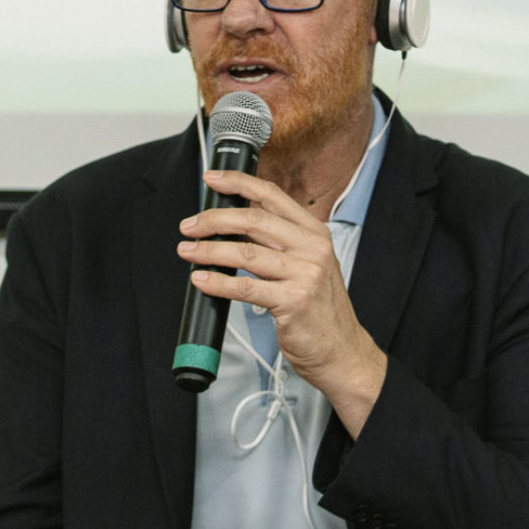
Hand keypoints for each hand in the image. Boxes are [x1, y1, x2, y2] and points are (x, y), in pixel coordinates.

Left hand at [177, 171, 385, 437]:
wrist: (340, 349)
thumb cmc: (319, 308)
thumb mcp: (308, 263)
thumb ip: (279, 241)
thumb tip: (235, 223)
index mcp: (314, 232)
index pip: (272, 196)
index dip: (239, 183)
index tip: (213, 178)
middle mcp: (312, 248)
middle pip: (254, 221)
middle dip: (214, 220)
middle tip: (189, 226)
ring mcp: (305, 274)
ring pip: (245, 254)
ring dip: (210, 251)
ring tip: (188, 251)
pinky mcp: (294, 301)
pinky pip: (246, 288)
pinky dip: (219, 283)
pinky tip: (202, 280)